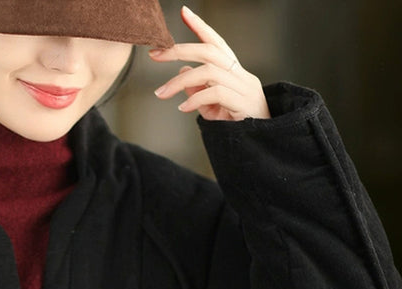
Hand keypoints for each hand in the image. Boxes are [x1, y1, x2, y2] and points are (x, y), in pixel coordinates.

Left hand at [150, 5, 269, 121]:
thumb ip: (198, 91)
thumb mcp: (212, 108)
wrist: (261, 146)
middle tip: (155, 54)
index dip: (201, 26)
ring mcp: (245, 88)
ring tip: (162, 94)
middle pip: (209, 51)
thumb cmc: (236, 126)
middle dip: (179, 50)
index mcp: (234, 72)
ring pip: (209, 71)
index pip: (217, 43)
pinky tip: (183, 109)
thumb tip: (181, 74)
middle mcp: (241, 75)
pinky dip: (196, 99)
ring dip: (180, 82)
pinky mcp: (244, 103)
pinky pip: (216, 92)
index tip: (184, 12)